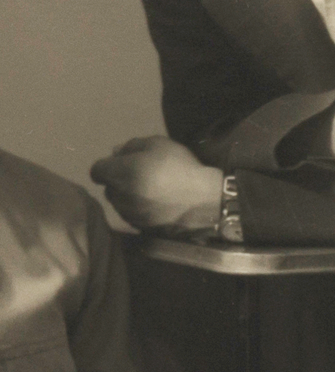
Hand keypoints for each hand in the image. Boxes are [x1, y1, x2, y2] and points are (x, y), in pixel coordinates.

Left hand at [90, 135, 223, 230]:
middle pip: (108, 187)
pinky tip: (156, 203)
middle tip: (139, 173)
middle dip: (118, 180)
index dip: (107, 165)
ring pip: (119, 202)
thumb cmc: (179, 166)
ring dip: (127, 195)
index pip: (96, 171)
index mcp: (121, 174)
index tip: (121, 162)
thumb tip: (116, 153)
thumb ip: (132, 146)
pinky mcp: (140, 227)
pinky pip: (131, 214)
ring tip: (150, 189)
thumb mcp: (158, 144)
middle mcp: (119, 196)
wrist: (202, 200)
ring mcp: (128, 215)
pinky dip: (138, 208)